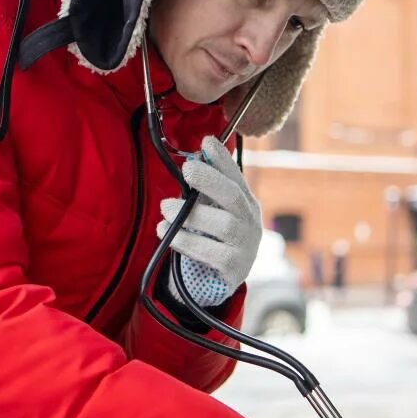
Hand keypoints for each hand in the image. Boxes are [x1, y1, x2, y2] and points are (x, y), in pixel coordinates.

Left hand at [156, 136, 261, 306]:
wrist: (227, 275)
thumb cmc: (217, 236)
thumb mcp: (215, 209)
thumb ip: (206, 189)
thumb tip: (192, 160)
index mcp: (246, 202)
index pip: (236, 177)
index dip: (223, 159)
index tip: (207, 141)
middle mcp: (250, 221)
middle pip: (234, 197)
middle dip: (210, 180)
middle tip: (187, 169)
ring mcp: (245, 245)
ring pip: (223, 225)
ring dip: (192, 214)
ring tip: (166, 207)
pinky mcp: (234, 267)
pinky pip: (210, 253)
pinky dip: (186, 242)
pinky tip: (166, 234)